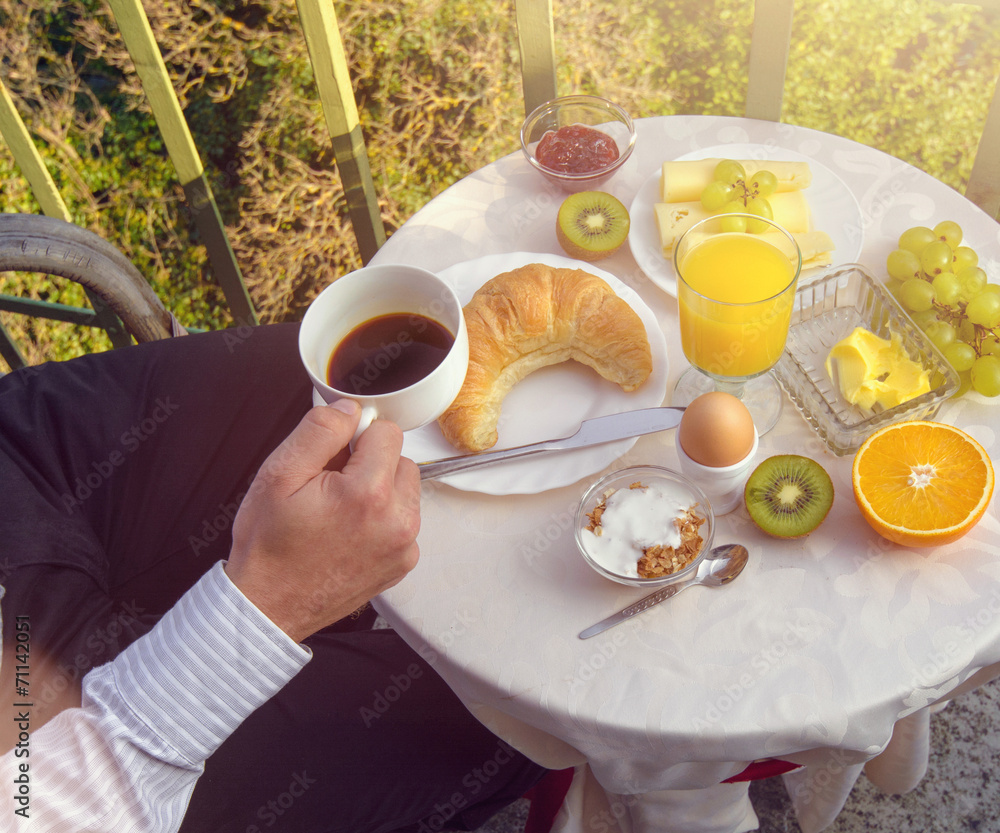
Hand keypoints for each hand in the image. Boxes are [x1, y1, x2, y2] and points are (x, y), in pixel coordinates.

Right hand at [225, 400, 420, 641]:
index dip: (355, 437)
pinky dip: (383, 520)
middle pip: (401, 459)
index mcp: (368, 493)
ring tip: (339, 513)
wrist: (268, 606)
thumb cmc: (269, 546)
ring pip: (406, 490)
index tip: (333, 458)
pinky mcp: (403, 563)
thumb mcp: (279, 475)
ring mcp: (404, 545)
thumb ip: (320, 430)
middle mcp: (396, 520)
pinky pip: (403, 521)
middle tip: (330, 488)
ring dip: (379, 491)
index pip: (387, 432)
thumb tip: (350, 408)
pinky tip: (349, 533)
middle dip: (370, 464)